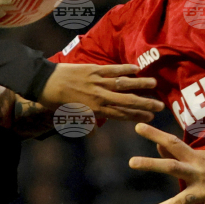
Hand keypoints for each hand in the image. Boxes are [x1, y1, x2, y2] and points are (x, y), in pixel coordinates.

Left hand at [40, 64, 162, 121]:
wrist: (44, 82)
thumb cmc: (57, 101)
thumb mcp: (70, 116)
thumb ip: (85, 123)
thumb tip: (94, 134)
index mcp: (95, 110)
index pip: (120, 114)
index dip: (137, 116)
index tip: (150, 117)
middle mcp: (99, 97)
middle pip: (126, 101)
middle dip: (144, 103)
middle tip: (160, 106)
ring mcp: (97, 82)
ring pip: (123, 84)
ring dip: (139, 84)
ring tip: (154, 84)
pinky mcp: (93, 69)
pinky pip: (112, 69)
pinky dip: (125, 68)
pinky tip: (136, 69)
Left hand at [129, 123, 204, 203]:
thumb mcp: (204, 156)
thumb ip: (180, 154)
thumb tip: (158, 146)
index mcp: (196, 158)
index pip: (173, 143)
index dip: (156, 134)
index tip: (138, 126)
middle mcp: (199, 173)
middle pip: (172, 167)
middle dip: (151, 164)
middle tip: (131, 162)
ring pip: (179, 201)